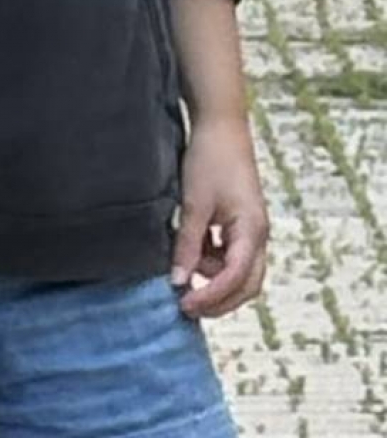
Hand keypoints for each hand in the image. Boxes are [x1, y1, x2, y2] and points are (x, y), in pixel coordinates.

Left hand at [174, 115, 269, 318]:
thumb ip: (188, 245)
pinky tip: (191, 256)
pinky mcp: (241, 225)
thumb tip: (179, 281)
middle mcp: (258, 236)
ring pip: (239, 272)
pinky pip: (230, 255)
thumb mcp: (194, 205)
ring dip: (214, 280)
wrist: (221, 129)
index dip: (211, 297)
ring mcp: (252, 231)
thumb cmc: (209, 161)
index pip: (236, 278)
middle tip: (186, 308)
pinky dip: (212, 262)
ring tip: (183, 274)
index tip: (184, 305)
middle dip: (219, 300)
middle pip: (246, 285)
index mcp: (252, 232)